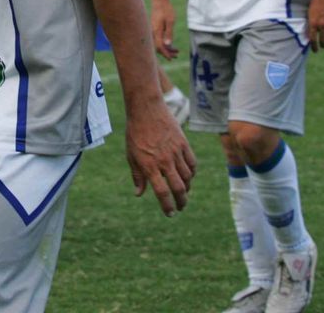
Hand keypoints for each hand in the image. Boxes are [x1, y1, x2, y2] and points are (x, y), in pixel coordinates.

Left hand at [125, 98, 195, 215]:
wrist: (146, 109)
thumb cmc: (135, 133)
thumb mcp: (131, 155)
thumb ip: (137, 176)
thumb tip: (139, 194)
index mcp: (149, 166)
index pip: (162, 193)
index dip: (167, 206)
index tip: (170, 213)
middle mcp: (164, 161)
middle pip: (179, 188)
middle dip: (181, 202)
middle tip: (181, 207)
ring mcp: (175, 152)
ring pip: (188, 177)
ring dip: (187, 188)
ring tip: (183, 192)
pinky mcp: (183, 144)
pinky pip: (192, 163)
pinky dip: (192, 173)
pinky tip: (188, 176)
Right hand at [151, 0, 178, 58]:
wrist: (159, 0)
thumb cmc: (166, 10)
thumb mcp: (170, 21)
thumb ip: (169, 33)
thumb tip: (168, 45)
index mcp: (156, 31)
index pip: (160, 47)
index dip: (165, 54)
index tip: (172, 58)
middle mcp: (153, 32)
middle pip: (158, 47)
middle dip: (166, 53)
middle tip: (176, 56)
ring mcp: (153, 30)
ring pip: (158, 43)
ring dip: (166, 48)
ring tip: (176, 51)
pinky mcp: (154, 28)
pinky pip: (158, 39)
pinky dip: (164, 43)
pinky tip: (171, 44)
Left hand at [307, 0, 323, 51]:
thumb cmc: (316, 1)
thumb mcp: (310, 13)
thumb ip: (311, 23)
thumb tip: (311, 33)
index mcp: (313, 23)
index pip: (313, 39)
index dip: (314, 47)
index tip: (315, 50)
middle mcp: (322, 24)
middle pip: (323, 40)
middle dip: (322, 45)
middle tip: (322, 46)